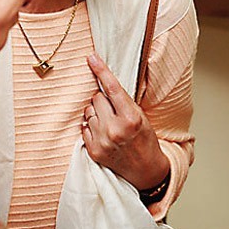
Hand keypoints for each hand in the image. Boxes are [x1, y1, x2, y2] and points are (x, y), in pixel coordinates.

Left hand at [82, 52, 169, 189]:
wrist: (145, 170)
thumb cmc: (145, 139)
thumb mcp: (141, 116)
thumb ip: (123, 101)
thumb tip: (103, 82)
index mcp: (130, 118)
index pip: (111, 87)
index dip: (101, 70)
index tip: (91, 57)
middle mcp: (114, 129)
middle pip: (96, 97)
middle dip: (103, 99)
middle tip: (113, 109)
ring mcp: (102, 140)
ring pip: (88, 110)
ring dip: (96, 112)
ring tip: (109, 122)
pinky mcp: (93, 150)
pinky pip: (83, 126)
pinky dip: (91, 125)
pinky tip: (103, 132)